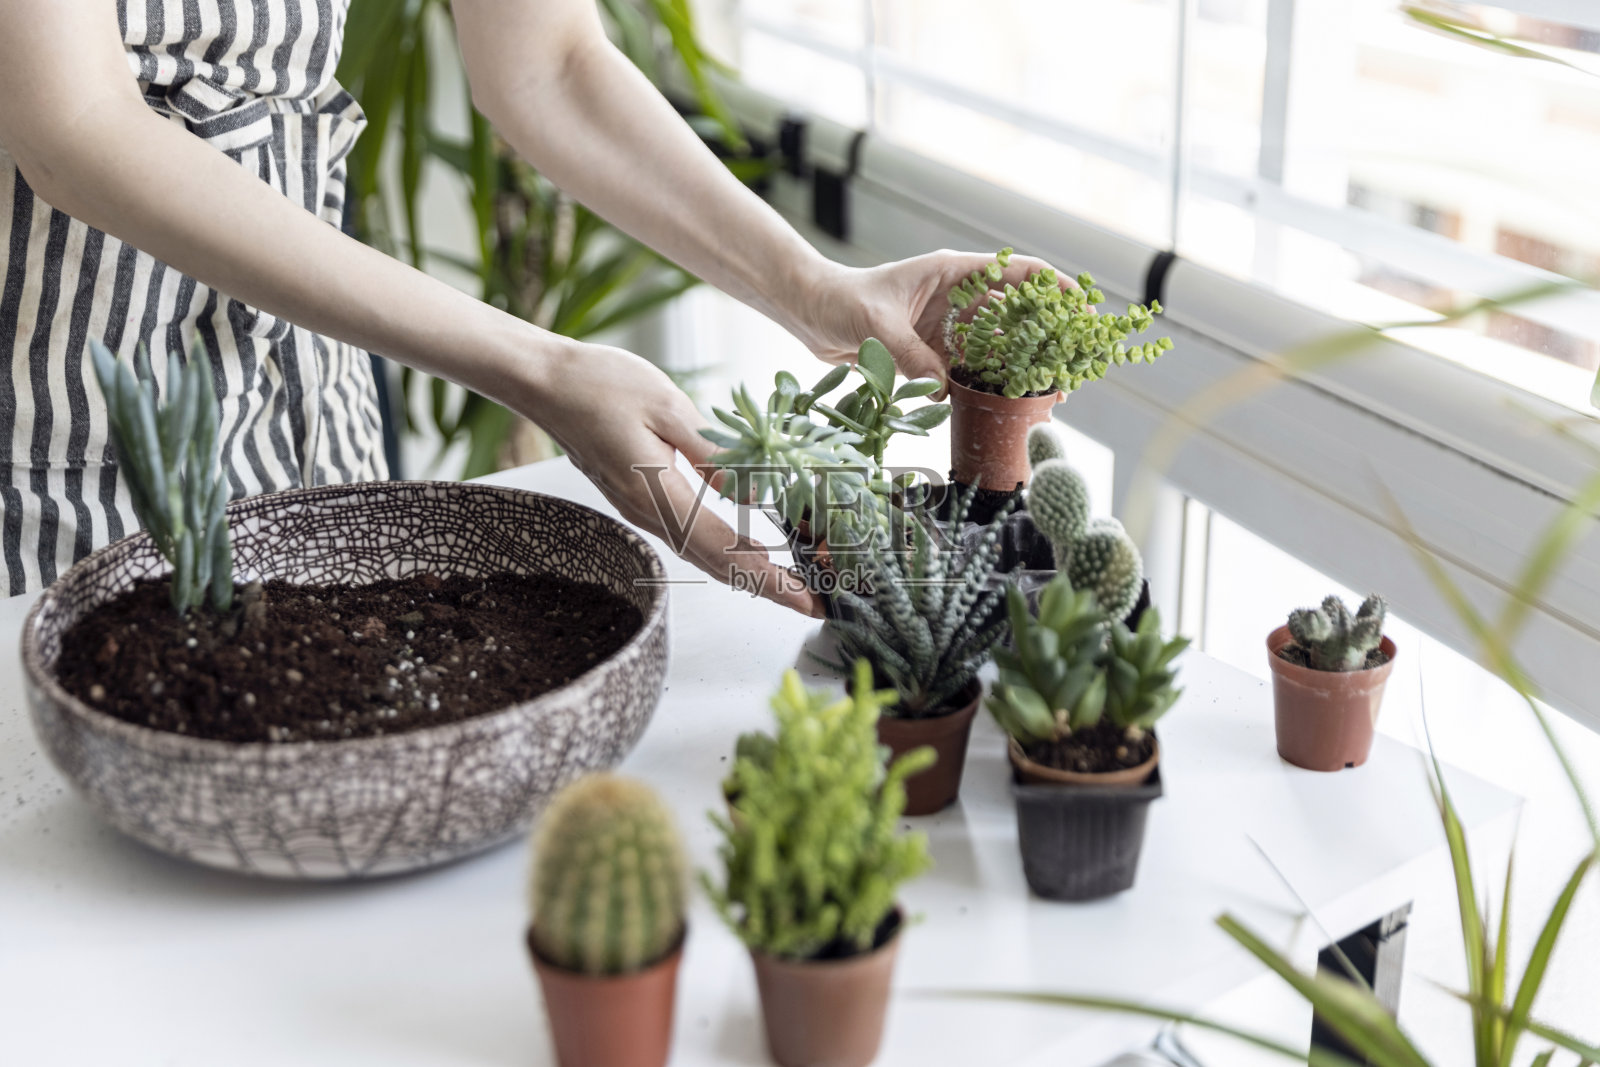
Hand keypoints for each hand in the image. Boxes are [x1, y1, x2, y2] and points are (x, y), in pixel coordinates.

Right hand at [525, 340, 821, 617]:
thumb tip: (752, 491)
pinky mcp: (638, 498)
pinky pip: (690, 537)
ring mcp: (641, 508)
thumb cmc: (599, 384)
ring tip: (792, 582)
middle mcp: (649, 512)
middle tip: (813, 604)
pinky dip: (726, 551)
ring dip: (749, 573)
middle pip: (717, 565)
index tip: (806, 602)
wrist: (542, 382)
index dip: (770, 580)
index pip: (725, 551)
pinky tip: (749, 548)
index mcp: (658, 493)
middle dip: (769, 588)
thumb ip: (713, 452)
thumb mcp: (668, 406)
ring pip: (704, 555)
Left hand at [787, 250, 1064, 388]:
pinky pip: (967, 370)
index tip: (1082, 305)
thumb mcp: (877, 325)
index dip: (1052, 286)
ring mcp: (945, 327)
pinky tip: (1003, 403)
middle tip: (1073, 362)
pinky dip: (985, 385)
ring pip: (995, 346)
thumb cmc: (842, 301)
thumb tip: (943, 389)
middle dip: (1046, 336)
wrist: (810, 312)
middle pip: (1014, 313)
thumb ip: (912, 355)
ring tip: (1047, 391)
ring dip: (1020, 367)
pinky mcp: (931, 352)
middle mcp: (955, 298)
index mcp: (951, 273)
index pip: (1015, 271)